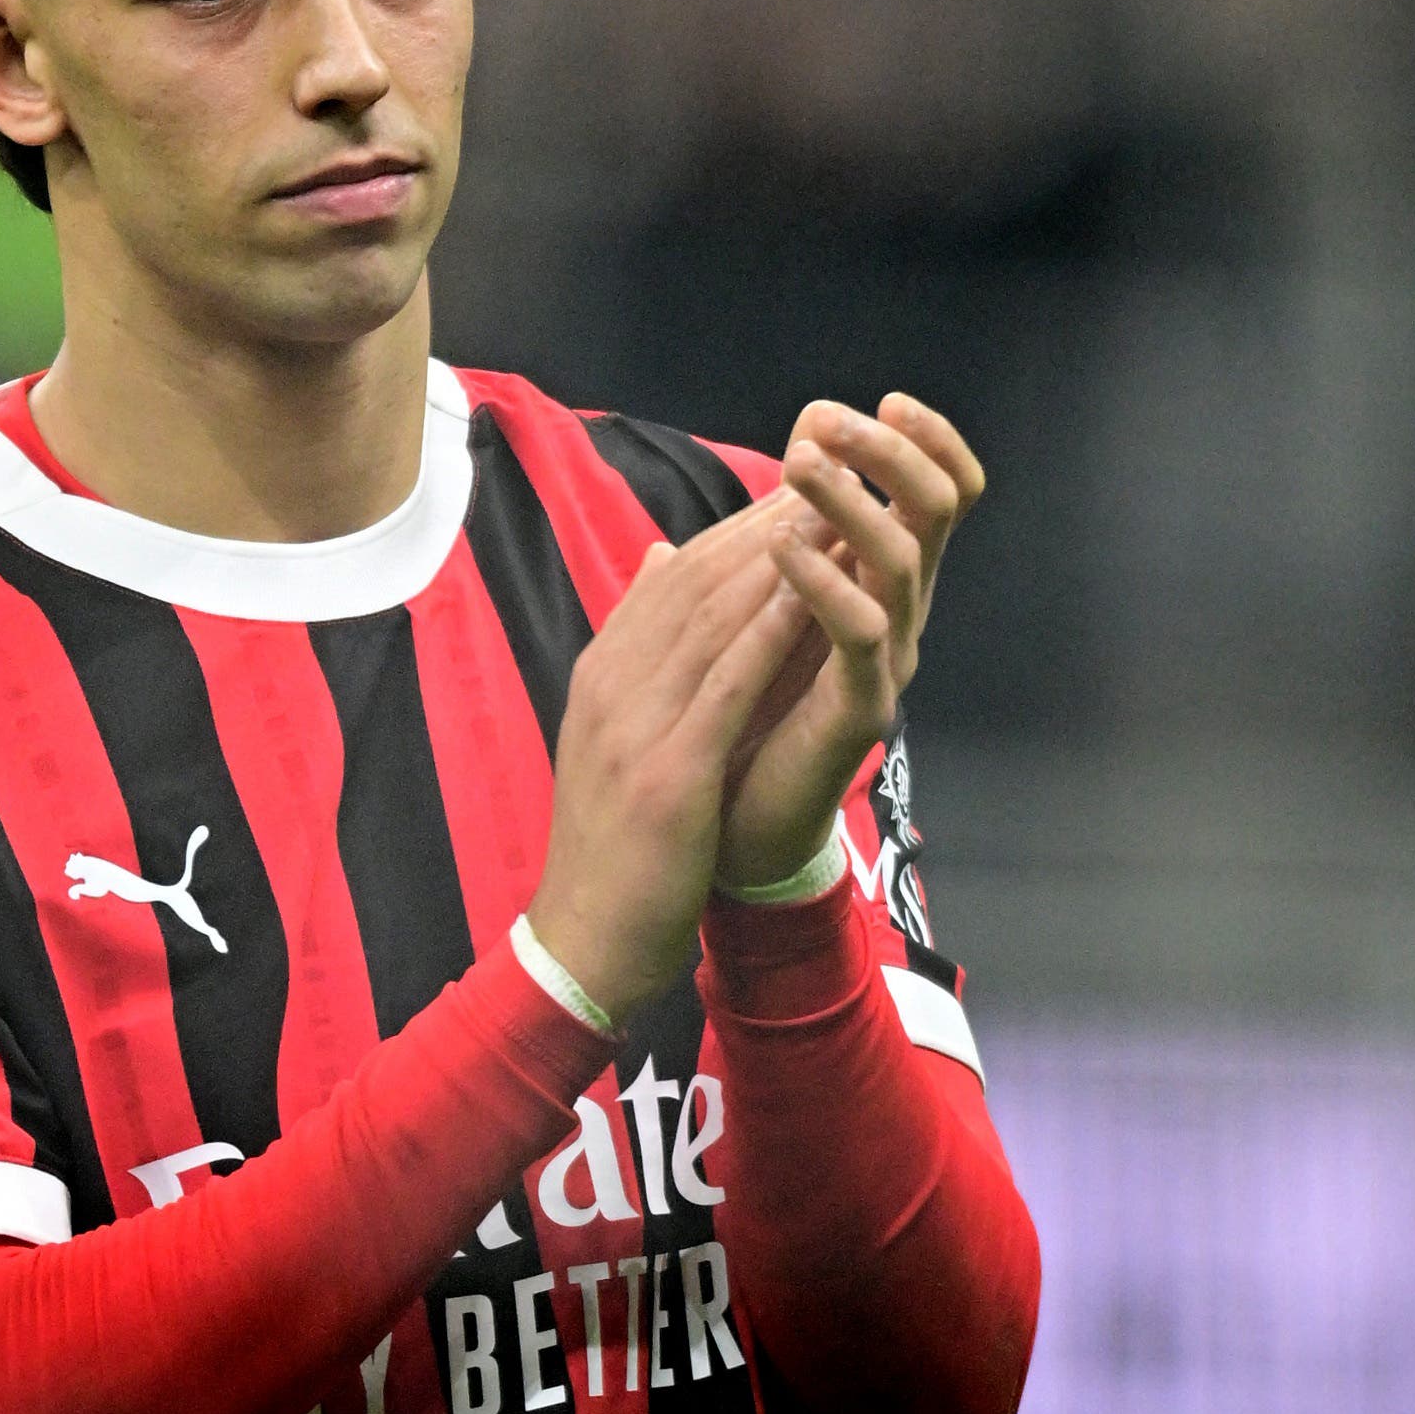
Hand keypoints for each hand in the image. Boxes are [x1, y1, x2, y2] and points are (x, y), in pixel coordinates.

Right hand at [529, 503, 818, 1017]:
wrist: (584, 940)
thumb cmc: (611, 846)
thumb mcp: (611, 734)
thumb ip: (636, 648)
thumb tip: (656, 560)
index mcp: (601, 675)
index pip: (671, 580)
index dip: (735, 528)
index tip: (795, 489)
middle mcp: (612, 687)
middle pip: (693, 582)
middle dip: (762, 523)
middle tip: (827, 473)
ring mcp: (634, 726)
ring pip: (711, 619)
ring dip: (775, 558)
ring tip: (831, 506)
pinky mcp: (668, 770)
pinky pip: (727, 684)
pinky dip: (770, 631)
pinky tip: (814, 591)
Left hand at [715, 393, 984, 890]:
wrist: (730, 820)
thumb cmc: (749, 701)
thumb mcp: (769, 598)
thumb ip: (787, 525)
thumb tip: (798, 440)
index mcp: (883, 579)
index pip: (940, 494)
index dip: (927, 443)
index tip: (885, 399)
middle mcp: (902, 613)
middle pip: (935, 512)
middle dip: (890, 455)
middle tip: (832, 425)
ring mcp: (888, 661)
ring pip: (902, 562)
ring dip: (850, 505)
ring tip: (798, 464)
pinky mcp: (861, 709)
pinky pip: (859, 635)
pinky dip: (822, 583)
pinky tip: (780, 548)